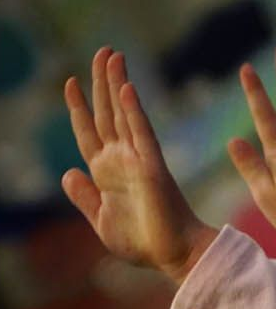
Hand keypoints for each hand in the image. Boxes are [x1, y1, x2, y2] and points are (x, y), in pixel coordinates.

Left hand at [63, 50, 216, 282]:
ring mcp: (138, 160)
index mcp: (106, 173)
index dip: (78, 107)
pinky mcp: (153, 167)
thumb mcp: (101, 221)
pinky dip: (133, 111)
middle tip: (102, 52)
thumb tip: (68, 172)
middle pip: (106, 113)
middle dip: (100, 82)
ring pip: (123, 114)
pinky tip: (126, 88)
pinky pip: (142, 133)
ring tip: (113, 55)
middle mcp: (121, 160)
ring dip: (116, 84)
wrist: (174, 256)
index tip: (71, 82)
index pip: (88, 132)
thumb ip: (84, 197)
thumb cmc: (143, 244)